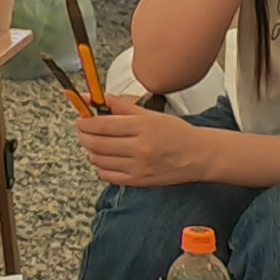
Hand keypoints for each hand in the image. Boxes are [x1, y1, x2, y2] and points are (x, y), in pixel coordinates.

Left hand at [72, 97, 229, 188]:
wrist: (198, 156)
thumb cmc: (177, 133)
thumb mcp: (150, 114)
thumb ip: (121, 106)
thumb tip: (97, 97)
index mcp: (142, 128)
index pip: (101, 125)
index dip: (85, 122)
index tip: (80, 119)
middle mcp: (139, 148)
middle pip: (96, 143)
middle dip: (83, 135)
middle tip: (82, 130)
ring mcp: (138, 167)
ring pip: (99, 160)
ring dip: (91, 150)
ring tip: (95, 143)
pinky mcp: (138, 182)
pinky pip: (107, 176)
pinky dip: (101, 167)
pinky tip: (106, 159)